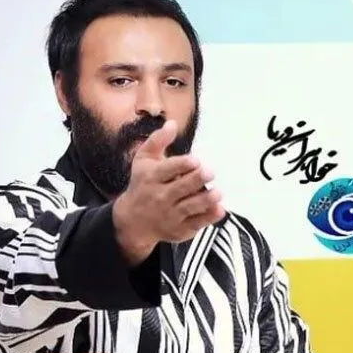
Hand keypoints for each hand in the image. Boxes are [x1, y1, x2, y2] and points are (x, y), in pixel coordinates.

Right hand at [112, 120, 224, 264]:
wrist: (133, 221)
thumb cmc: (142, 184)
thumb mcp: (143, 161)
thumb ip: (157, 141)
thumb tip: (172, 123)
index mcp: (151, 177)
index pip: (167, 170)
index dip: (181, 165)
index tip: (195, 160)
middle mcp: (159, 196)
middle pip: (180, 188)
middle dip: (195, 180)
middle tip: (210, 172)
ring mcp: (170, 214)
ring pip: (189, 207)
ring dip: (205, 200)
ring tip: (218, 192)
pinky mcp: (180, 229)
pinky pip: (196, 223)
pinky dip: (208, 217)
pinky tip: (220, 209)